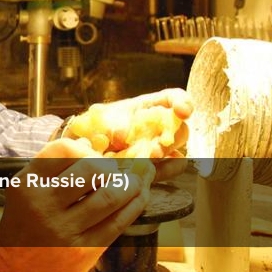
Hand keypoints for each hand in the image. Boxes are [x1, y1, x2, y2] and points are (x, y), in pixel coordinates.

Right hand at [0, 138, 148, 271]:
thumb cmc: (24, 226)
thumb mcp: (26, 192)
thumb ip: (53, 171)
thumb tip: (93, 149)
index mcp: (26, 184)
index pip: (63, 150)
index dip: (86, 150)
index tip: (94, 157)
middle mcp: (43, 205)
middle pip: (91, 169)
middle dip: (111, 167)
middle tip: (115, 171)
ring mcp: (64, 230)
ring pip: (109, 196)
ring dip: (130, 184)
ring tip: (135, 182)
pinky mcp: (83, 252)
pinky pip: (117, 223)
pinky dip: (134, 206)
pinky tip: (138, 198)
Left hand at [64, 88, 191, 159]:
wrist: (87, 146)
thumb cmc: (95, 126)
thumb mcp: (98, 119)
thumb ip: (109, 124)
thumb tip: (122, 136)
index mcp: (148, 106)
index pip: (174, 98)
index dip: (183, 103)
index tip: (183, 112)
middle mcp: (159, 126)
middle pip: (181, 130)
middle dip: (171, 138)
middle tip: (155, 149)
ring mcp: (160, 147)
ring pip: (179, 152)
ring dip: (167, 157)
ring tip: (149, 160)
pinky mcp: (157, 166)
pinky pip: (171, 169)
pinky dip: (162, 171)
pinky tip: (148, 173)